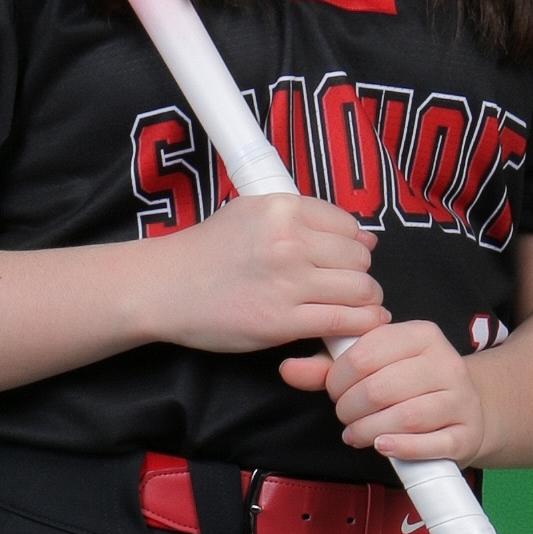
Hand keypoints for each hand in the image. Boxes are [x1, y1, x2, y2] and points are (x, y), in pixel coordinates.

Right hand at [142, 190, 388, 356]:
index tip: (344, 260)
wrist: (166, 286)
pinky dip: (360, 325)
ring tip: (354, 306)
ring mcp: (287, 282)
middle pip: (359, 259)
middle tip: (348, 286)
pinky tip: (360, 325)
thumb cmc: (209, 250)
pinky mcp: (282, 321)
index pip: (348, 226)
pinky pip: (343, 321)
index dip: (353, 245)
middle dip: (360, 274)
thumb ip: (305, 218)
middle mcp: (289, 241)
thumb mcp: (253, 212)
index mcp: (283, 208)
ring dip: (365, 301)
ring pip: (360, 290)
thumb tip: (365, 237)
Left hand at [279, 318, 488, 464]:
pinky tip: (382, 445)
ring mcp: (461, 399)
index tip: (334, 390)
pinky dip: (401, 447)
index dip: (338, 378)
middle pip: (381, 388)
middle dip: (350, 408)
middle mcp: (446, 362)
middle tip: (345, 415)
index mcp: (421, 335)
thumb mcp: (373, 366)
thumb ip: (328, 367)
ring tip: (357, 433)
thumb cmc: (410, 383)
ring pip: (406, 417)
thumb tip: (288, 368)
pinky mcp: (467, 433)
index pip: (366, 353)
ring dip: (369, 430)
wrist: (468, 407)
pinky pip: (432, 444)